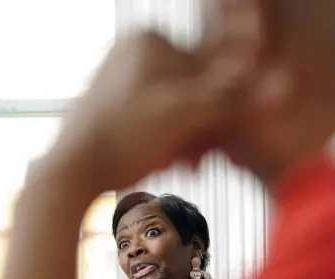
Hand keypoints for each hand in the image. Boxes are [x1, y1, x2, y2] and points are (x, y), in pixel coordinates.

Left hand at [51, 31, 233, 194]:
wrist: (74, 169)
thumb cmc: (122, 140)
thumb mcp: (182, 114)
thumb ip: (226, 96)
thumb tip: (271, 83)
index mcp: (150, 42)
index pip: (208, 67)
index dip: (223, 104)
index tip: (223, 136)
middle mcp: (136, 54)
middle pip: (192, 89)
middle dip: (202, 125)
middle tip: (199, 156)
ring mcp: (127, 80)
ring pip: (177, 106)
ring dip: (188, 136)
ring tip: (183, 161)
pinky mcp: (120, 105)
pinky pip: (159, 117)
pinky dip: (169, 138)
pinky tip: (168, 158)